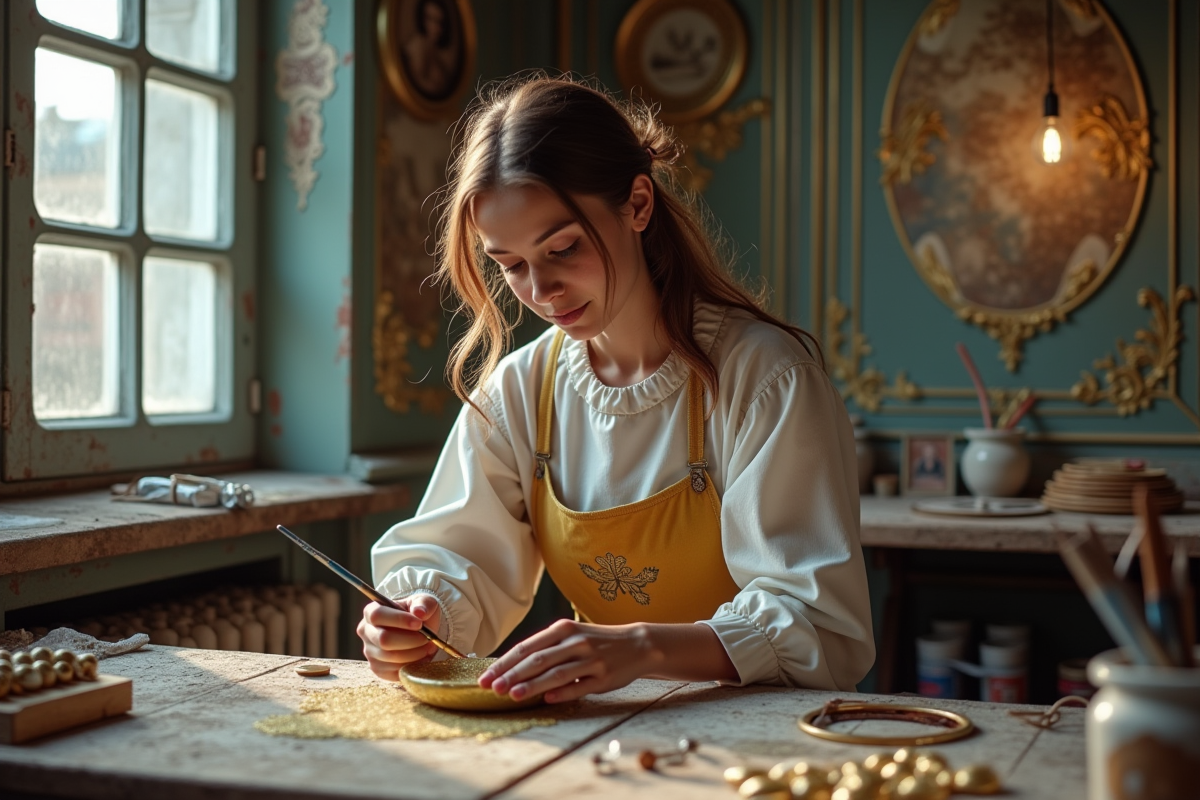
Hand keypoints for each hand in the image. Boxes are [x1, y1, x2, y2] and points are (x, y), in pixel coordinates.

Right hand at [356, 594, 442, 681]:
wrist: (419, 630)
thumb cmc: (418, 613)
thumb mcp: (424, 602)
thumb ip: (423, 603)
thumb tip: (419, 612)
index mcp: (371, 611)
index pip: (377, 615)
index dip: (399, 620)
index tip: (419, 624)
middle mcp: (366, 632)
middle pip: (383, 640)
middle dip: (410, 640)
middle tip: (428, 638)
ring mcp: (370, 652)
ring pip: (391, 657)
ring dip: (415, 654)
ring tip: (429, 646)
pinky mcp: (378, 669)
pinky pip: (394, 671)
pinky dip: (413, 666)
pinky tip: (423, 657)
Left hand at [477, 619, 663, 703]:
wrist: (636, 644)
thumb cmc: (595, 641)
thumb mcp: (570, 637)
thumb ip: (545, 649)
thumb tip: (510, 668)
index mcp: (563, 630)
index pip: (526, 647)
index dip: (504, 663)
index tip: (485, 677)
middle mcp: (575, 642)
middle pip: (537, 659)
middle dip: (512, 675)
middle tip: (491, 688)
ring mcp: (590, 659)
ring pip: (556, 673)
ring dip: (533, 685)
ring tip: (513, 695)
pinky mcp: (604, 677)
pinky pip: (580, 686)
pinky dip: (563, 693)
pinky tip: (547, 699)